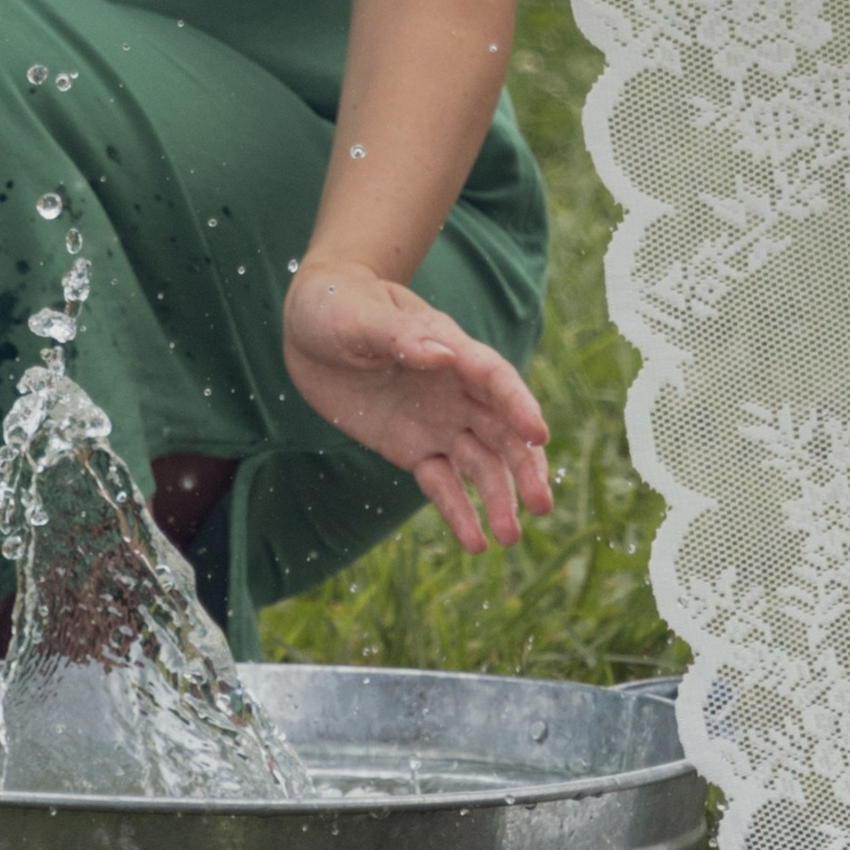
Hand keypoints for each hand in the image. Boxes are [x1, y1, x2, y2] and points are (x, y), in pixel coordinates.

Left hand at [283, 258, 552, 551]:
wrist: (308, 327)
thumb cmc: (340, 305)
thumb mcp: (360, 316)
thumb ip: (399, 336)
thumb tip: (444, 357)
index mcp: (449, 348)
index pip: (495, 378)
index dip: (519, 405)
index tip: (538, 434)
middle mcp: (455, 390)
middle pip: (502, 430)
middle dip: (523, 466)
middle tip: (540, 504)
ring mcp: (437, 422)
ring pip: (480, 464)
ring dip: (498, 498)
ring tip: (509, 537)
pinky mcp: (413, 448)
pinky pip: (441, 484)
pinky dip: (458, 511)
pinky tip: (474, 543)